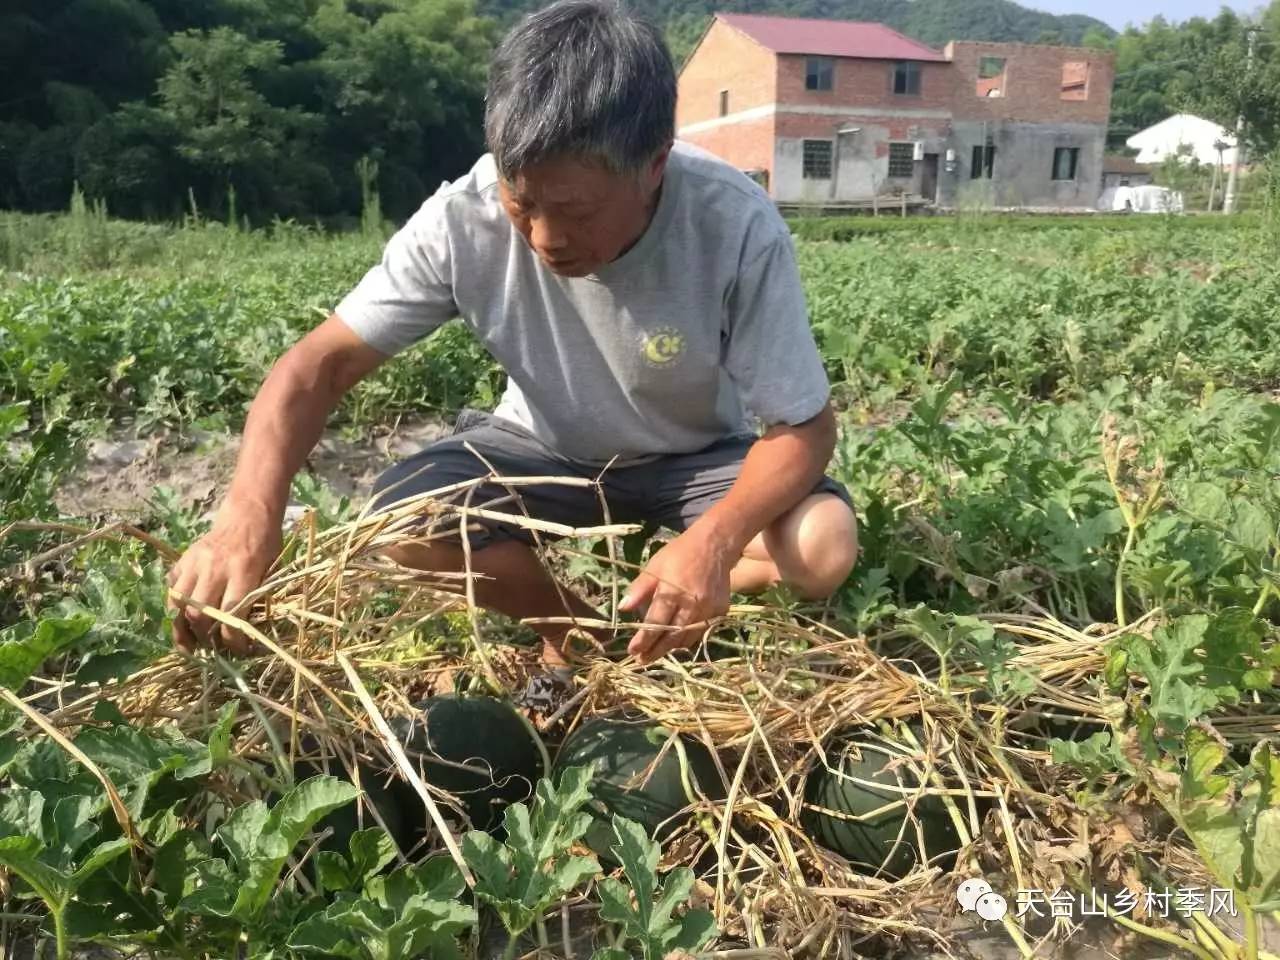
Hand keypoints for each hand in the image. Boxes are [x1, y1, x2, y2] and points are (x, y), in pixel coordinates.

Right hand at [166, 502, 281, 654]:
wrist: (248, 516)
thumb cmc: (266, 546)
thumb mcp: (272, 571)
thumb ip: (256, 599)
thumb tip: (243, 635)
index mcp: (243, 572)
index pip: (230, 615)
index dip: (232, 640)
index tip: (238, 651)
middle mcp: (216, 568)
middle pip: (199, 613)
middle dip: (204, 637)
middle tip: (210, 649)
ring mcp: (196, 562)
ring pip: (179, 603)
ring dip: (182, 627)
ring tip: (189, 643)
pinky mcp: (184, 559)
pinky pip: (173, 587)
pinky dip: (175, 605)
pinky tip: (182, 616)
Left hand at [619, 526, 735, 663]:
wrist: (714, 545)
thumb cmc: (679, 554)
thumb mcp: (654, 566)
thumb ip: (639, 589)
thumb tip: (622, 608)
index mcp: (673, 592)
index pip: (655, 624)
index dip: (643, 641)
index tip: (633, 651)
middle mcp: (693, 605)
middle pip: (672, 638)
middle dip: (656, 651)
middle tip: (642, 660)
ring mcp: (709, 610)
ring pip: (688, 639)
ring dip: (672, 647)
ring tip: (657, 650)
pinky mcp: (721, 611)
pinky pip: (702, 632)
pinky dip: (688, 638)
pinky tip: (677, 639)